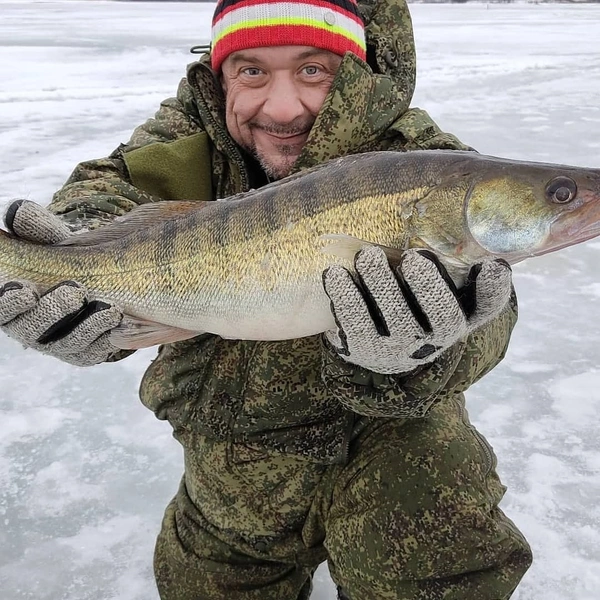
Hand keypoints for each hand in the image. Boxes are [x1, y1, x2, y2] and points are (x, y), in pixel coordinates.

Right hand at [0, 200, 122, 365]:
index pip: (1, 310)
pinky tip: (123, 320)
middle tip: (75, 291)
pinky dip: (110, 336)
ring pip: (70, 343)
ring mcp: (61, 344)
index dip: (9, 304)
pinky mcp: (89, 352)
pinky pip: (98, 350)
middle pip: (34, 330)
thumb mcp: (54, 244)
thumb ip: (37, 230)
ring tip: (109, 307)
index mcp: (13, 304)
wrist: (107, 282)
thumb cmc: (70, 261)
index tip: (24, 289)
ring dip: (89, 325)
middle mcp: (32, 329)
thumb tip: (17, 212)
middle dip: (54, 311)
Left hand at [322, 246, 511, 374]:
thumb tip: (448, 224)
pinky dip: (345, 298)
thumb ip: (444, 266)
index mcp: (460, 316)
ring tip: (367, 256)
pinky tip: (335, 274)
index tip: (492, 264)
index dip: (494, 288)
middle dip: (429, 287)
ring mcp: (400, 348)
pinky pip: (356, 324)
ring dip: (381, 285)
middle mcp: (436, 338)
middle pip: (442, 317)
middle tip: (411, 258)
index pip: (487, 307)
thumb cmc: (410, 305)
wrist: (377, 348)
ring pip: (396, 320)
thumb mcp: (432, 289)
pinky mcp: (365, 350)